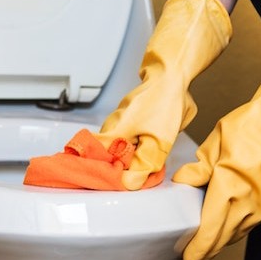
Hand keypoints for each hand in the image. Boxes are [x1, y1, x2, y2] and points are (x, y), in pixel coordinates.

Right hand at [96, 0, 231, 189]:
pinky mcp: (128, 118)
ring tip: (134, 172)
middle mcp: (111, 126)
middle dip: (111, 171)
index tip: (94, 184)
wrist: (172, 75)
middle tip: (122, 183)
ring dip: (123, 161)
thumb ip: (144, 164)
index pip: (89, 157)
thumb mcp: (159, 141)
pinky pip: (124, 140)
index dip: (89, 172)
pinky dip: (130, 150)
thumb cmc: (165, 103)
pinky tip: (142, 155)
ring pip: (115, 148)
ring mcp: (119, 121)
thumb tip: (129, 183)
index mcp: (113, 132)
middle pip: (102, 156)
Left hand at [174, 9, 260, 259]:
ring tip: (211, 236)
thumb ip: (199, 167)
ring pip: (240, 232)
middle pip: (224, 239)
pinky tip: (233, 217)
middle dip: (208, 249)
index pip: (209, 232)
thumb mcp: (216, 142)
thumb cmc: (254, 126)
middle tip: (195, 253)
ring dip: (225, 237)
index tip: (188, 256)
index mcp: (228, 190)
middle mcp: (248, 205)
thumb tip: (183, 182)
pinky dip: (241, 224)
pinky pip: (255, 221)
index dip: (197, 249)